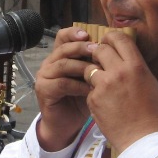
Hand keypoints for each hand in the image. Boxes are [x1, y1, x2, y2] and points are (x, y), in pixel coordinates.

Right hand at [33, 27, 94, 150]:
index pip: (62, 36)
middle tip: (97, 50)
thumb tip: (114, 47)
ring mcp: (44, 76)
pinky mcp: (43, 90)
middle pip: (63, 48)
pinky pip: (62, 83)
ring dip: (81, 66)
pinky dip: (78, 85)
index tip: (89, 34)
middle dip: (81, 48)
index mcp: (60, 56)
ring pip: (63, 64)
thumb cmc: (81, 99)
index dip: (74, 33)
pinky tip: (91, 89)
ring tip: (97, 70)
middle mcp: (49, 63)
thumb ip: (94, 62)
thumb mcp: (90, 77)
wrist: (67, 124)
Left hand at [83, 31, 157, 154]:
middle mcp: (119, 72)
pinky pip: (89, 89)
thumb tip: (126, 56)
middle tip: (99, 59)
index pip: (119, 38)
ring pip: (90, 69)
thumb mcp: (150, 83)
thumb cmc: (152, 113)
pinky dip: (94, 93)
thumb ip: (136, 67)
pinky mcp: (93, 99)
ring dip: (93, 72)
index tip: (108, 41)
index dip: (111, 37)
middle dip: (98, 52)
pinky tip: (104, 102)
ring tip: (101, 83)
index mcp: (136, 66)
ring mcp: (104, 85)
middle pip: (100, 49)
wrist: (142, 139)